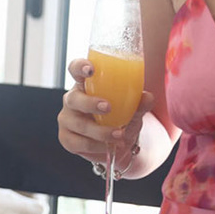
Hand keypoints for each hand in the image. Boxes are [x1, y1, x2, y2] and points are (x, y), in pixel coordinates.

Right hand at [59, 58, 153, 175]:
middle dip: (90, 103)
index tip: (91, 69)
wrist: (116, 143)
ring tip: (119, 135)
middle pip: (73, 98)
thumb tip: (148, 97)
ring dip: (100, 131)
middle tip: (108, 107)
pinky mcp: (66, 138)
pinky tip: (108, 147)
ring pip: (79, 124)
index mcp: (86, 85)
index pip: (76, 69)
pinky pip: (78, 143)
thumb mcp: (132, 109)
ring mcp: (67, 119)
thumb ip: (139, 103)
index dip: (80, 67)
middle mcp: (73, 100)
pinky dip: (96, 146)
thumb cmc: (120, 117)